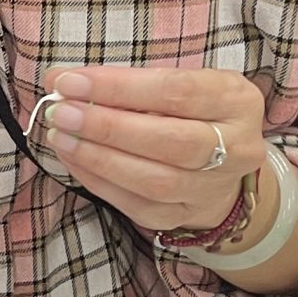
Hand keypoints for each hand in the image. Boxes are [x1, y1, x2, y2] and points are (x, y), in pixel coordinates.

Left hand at [39, 66, 266, 233]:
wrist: (222, 165)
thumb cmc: (192, 111)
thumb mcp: (183, 82)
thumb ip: (134, 81)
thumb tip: (65, 81)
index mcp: (236, 101)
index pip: (177, 91)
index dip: (120, 87)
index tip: (71, 81)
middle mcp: (235, 148)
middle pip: (170, 141)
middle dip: (108, 126)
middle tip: (62, 112)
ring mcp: (212, 188)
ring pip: (154, 180)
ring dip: (99, 157)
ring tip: (61, 135)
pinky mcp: (183, 215)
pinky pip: (135, 204)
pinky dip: (98, 180)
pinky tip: (73, 158)